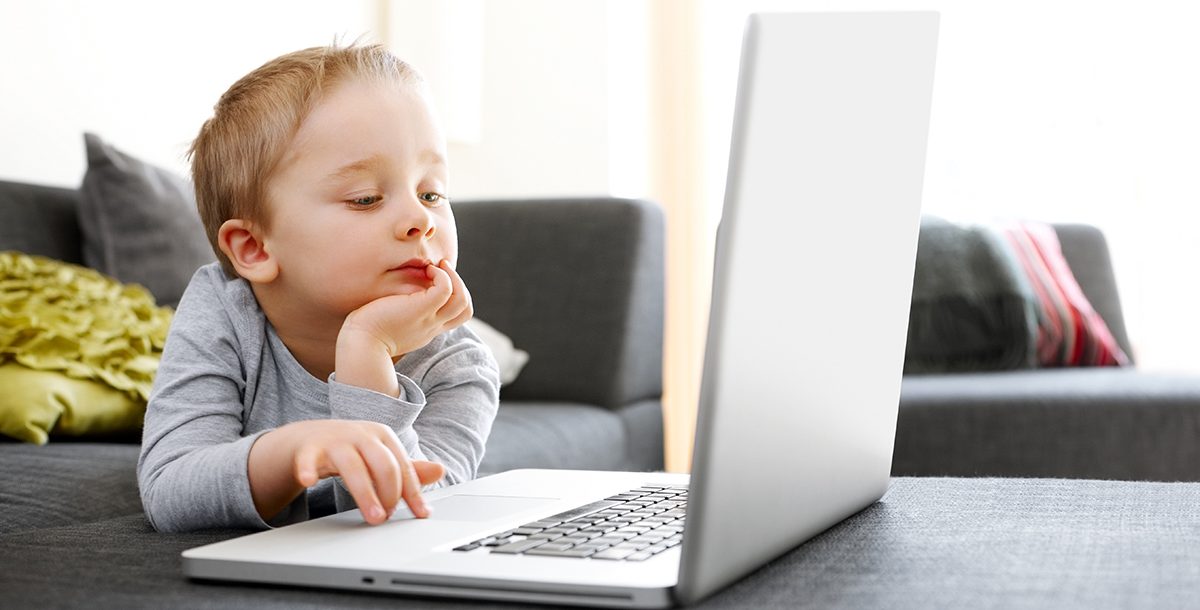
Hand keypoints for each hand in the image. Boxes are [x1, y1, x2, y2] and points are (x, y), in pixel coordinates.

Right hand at [249, 419, 445, 524]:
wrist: (310, 437)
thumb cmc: (352, 449)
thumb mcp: (381, 456)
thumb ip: (408, 468)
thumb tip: (440, 470)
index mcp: (383, 436)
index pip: (403, 466)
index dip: (413, 492)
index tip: (419, 514)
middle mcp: (361, 435)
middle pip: (383, 464)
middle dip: (390, 493)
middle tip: (390, 518)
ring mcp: (335, 440)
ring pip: (353, 467)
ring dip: (365, 494)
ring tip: (373, 516)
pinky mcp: (310, 449)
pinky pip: (308, 460)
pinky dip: (307, 470)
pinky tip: (308, 481)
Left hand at [340, 260, 472, 359]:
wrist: (361, 345)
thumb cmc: (365, 333)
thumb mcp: (388, 323)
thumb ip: (397, 313)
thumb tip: (392, 297)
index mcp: (426, 331)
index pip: (454, 317)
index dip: (452, 297)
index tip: (434, 283)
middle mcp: (432, 327)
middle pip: (465, 310)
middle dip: (459, 286)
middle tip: (442, 270)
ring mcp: (429, 319)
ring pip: (462, 301)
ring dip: (454, 278)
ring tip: (437, 267)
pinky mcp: (422, 309)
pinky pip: (445, 289)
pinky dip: (442, 276)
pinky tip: (427, 269)